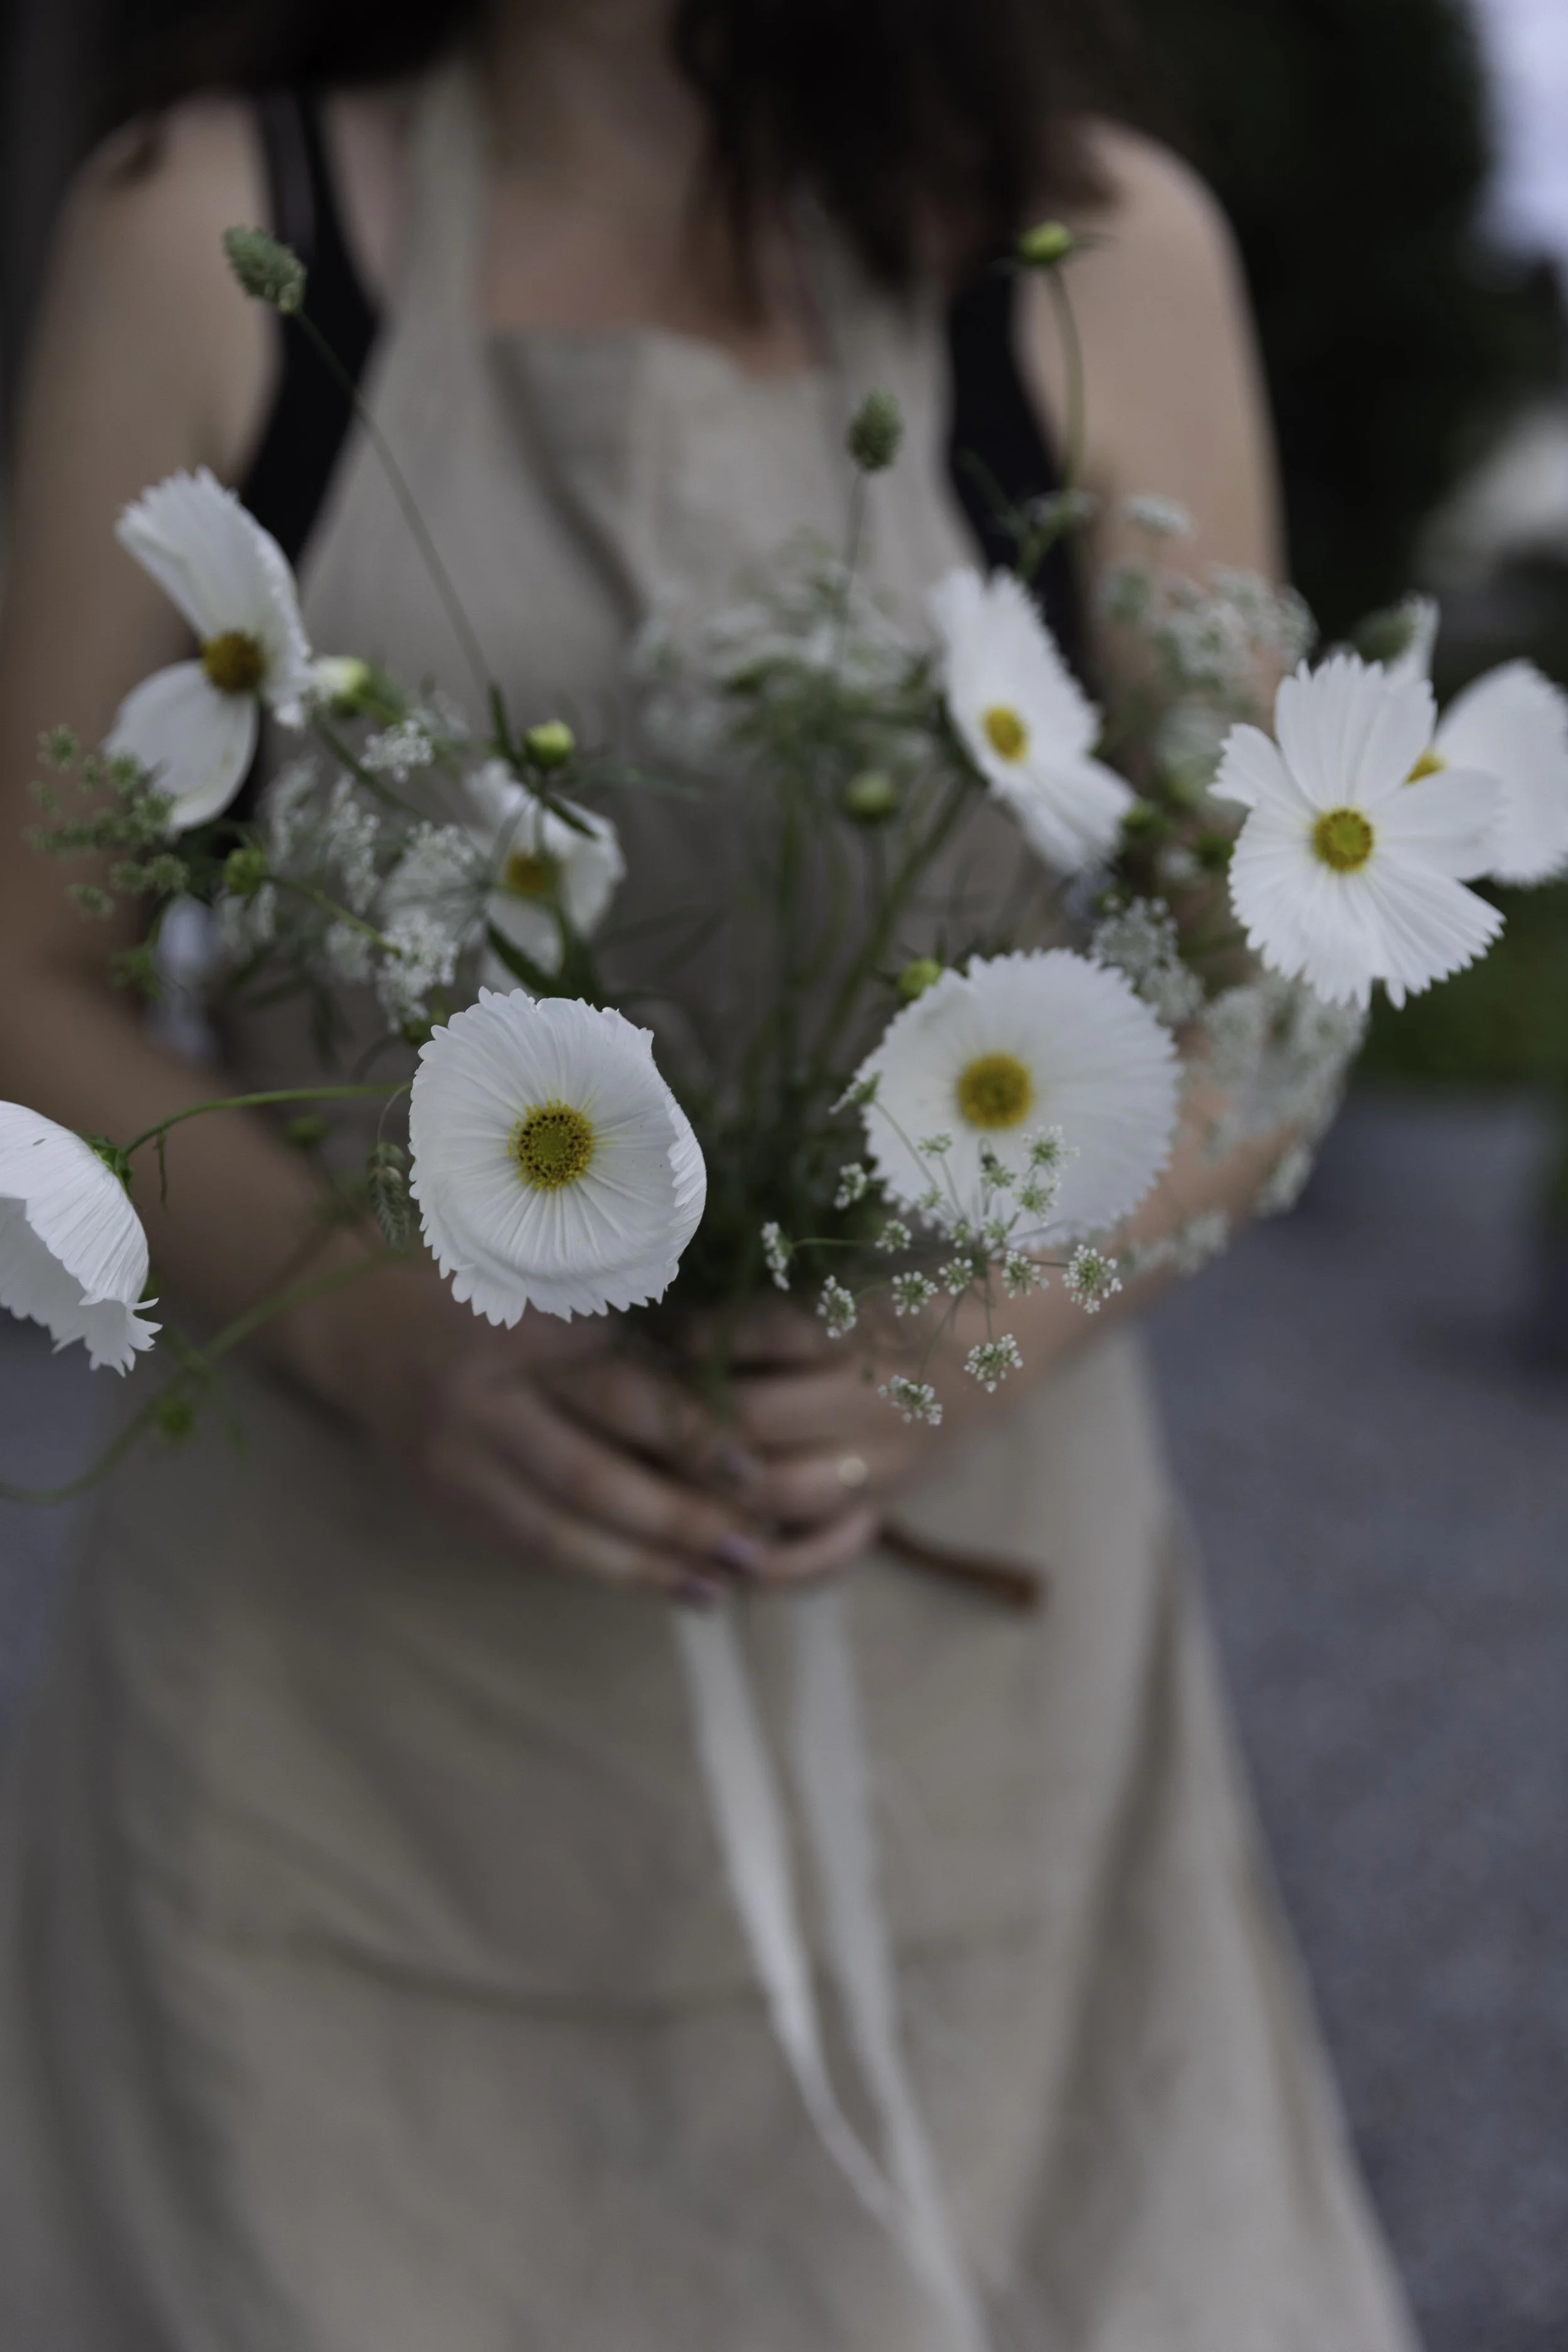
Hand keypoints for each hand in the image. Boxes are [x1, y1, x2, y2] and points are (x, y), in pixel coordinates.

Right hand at [275, 1261, 875, 1604]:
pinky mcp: (444, 1501)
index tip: (750, 1462)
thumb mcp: (555, 1281)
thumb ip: (628, 1326)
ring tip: (717, 1585)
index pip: (613, 1390)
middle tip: (750, 1544)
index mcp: (517, 1328)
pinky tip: (659, 1584)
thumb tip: (735, 1389)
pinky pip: (528, 1549)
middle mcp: (478, 1399)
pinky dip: (597, 1571)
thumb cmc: (491, 1288)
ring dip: (642, 1566)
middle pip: (587, 1474)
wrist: (365, 1324)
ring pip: (556, 1531)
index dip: (686, 1431)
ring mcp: (452, 1460)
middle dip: (673, 1517)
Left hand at [563, 1295, 991, 1578]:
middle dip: (678, 1414)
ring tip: (648, 1467)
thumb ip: (783, 1272)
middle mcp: (877, 1396)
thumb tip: (679, 1270)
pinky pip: (823, 1552)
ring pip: (779, 1492)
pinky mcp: (885, 1501)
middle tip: (618, 1400)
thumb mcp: (862, 1259)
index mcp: (871, 1321)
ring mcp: (883, 1459)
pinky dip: (767, 1563)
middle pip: (757, 1418)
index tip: (646, 1324)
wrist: (1007, 1338)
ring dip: (707, 1487)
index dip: (698, 1333)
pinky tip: (712, 1551)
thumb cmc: (913, 1280)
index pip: (768, 1331)